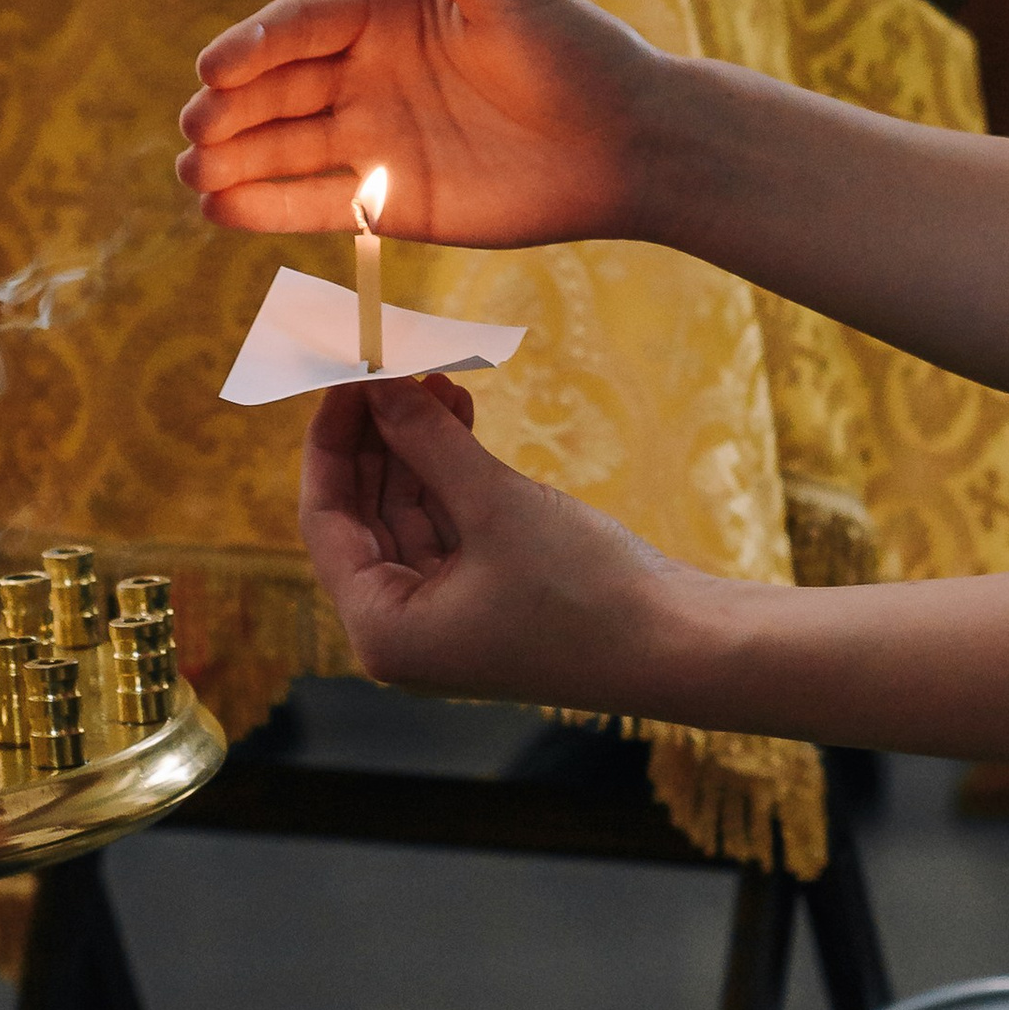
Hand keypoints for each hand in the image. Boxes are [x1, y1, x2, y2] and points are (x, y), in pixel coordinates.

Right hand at [178, 0, 668, 244]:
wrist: (629, 144)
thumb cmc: (574, 52)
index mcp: (385, 13)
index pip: (299, 25)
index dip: (252, 46)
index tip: (213, 68)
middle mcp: (368, 74)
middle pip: (279, 88)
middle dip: (230, 107)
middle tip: (193, 127)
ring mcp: (374, 140)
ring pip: (284, 147)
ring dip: (233, 159)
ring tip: (190, 173)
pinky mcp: (388, 203)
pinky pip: (313, 205)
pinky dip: (266, 208)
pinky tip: (219, 212)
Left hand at [302, 373, 694, 704]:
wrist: (683, 645)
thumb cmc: (586, 594)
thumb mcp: (495, 506)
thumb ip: (428, 443)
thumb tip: (376, 384)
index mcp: (383, 630)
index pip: (325, 521)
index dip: (331, 441)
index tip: (343, 375)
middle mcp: (404, 629)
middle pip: (363, 515)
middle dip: (377, 437)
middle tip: (385, 364)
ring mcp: (446, 615)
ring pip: (407, 512)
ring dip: (417, 445)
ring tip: (431, 375)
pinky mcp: (487, 595)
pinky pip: (449, 523)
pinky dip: (451, 471)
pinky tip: (458, 412)